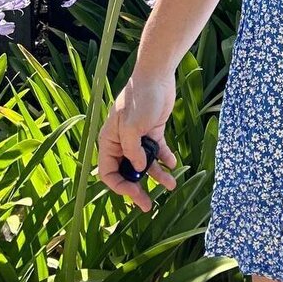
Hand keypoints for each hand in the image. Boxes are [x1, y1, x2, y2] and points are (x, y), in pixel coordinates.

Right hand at [97, 74, 177, 211]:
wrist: (157, 76)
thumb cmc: (140, 98)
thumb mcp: (132, 127)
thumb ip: (133, 151)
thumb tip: (138, 169)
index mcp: (109, 141)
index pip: (108, 173)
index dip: (120, 187)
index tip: (135, 194)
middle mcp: (122, 142)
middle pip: (127, 172)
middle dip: (137, 188)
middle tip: (149, 206)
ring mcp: (138, 137)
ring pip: (145, 163)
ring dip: (157, 175)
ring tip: (172, 185)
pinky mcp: (153, 131)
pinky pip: (158, 150)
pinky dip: (165, 158)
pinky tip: (174, 165)